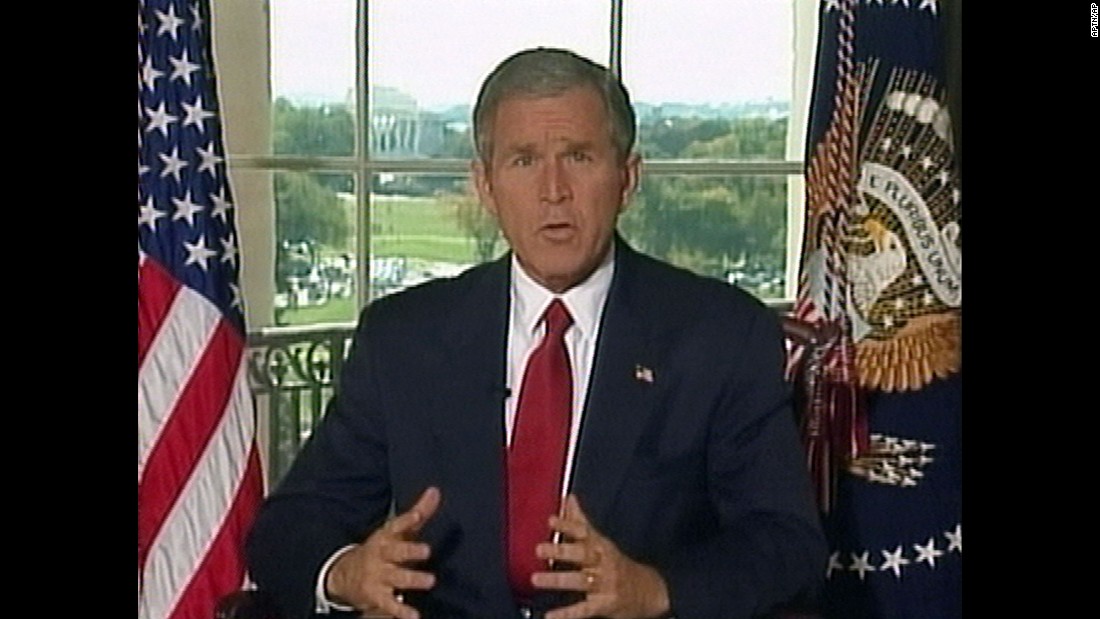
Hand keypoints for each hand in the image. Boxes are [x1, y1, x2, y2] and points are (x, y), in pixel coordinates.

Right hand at [324, 486, 440, 618]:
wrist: (344, 575)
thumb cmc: (382, 549)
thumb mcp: (397, 531)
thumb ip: (418, 513)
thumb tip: (435, 491)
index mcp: (386, 537)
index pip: (395, 526)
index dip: (406, 521)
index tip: (417, 516)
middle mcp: (380, 555)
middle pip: (394, 552)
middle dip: (409, 550)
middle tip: (427, 550)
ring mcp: (377, 576)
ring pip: (395, 578)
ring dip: (411, 579)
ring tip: (429, 581)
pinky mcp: (376, 597)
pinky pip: (389, 605)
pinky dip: (401, 611)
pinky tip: (414, 616)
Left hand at [532, 495, 670, 618]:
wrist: (650, 591)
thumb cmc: (617, 564)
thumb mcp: (601, 541)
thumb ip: (580, 521)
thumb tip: (568, 498)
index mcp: (600, 546)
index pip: (584, 532)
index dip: (568, 526)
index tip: (551, 520)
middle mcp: (602, 563)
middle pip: (582, 555)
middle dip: (562, 551)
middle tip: (539, 549)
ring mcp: (603, 585)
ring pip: (580, 581)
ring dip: (558, 580)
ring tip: (536, 579)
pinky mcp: (603, 605)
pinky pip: (584, 610)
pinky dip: (567, 614)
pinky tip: (550, 616)